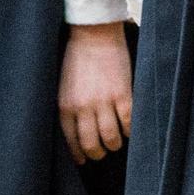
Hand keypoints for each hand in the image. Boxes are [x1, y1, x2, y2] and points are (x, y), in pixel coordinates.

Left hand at [59, 22, 133, 163]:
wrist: (94, 33)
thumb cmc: (77, 57)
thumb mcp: (64, 85)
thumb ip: (69, 107)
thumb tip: (77, 130)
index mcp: (65, 106)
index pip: (71, 140)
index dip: (79, 154)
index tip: (84, 160)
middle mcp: (83, 107)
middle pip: (92, 144)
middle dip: (98, 153)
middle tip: (103, 152)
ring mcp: (103, 101)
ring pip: (111, 138)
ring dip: (115, 144)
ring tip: (117, 142)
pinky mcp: (122, 94)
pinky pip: (127, 122)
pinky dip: (129, 130)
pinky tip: (129, 128)